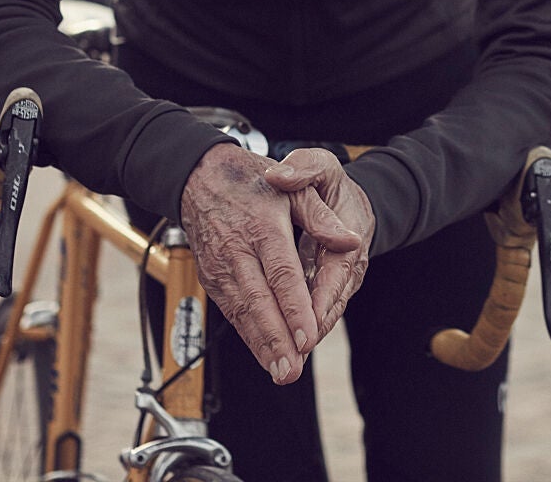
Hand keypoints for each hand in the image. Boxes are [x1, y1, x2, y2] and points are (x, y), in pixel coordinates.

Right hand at [179, 142, 360, 383]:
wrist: (200, 177)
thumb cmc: (253, 181)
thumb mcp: (294, 188)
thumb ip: (321, 217)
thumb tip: (350, 241)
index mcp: (264, 227)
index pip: (281, 274)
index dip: (294, 309)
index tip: (308, 337)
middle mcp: (239, 251)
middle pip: (259, 302)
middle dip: (276, 340)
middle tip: (292, 371)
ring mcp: (221, 267)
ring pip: (242, 313)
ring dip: (261, 346)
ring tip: (281, 372)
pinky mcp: (212, 278)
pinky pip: (231, 311)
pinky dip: (247, 335)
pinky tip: (264, 354)